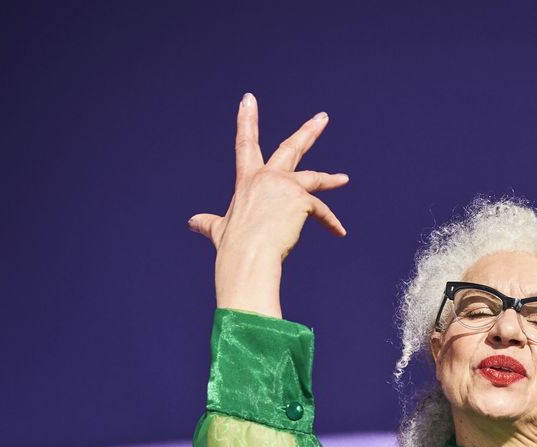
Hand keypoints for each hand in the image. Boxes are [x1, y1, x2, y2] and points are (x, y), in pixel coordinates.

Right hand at [188, 93, 349, 316]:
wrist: (248, 258)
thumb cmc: (233, 248)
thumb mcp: (219, 231)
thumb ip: (209, 223)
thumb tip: (192, 223)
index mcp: (247, 180)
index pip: (245, 144)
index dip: (247, 120)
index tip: (248, 99)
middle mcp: (266, 177)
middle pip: (290, 148)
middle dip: (308, 132)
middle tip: (323, 117)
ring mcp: (284, 186)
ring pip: (313, 178)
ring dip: (330, 179)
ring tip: (344, 179)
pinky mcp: (300, 199)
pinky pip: (320, 211)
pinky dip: (330, 223)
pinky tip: (339, 232)